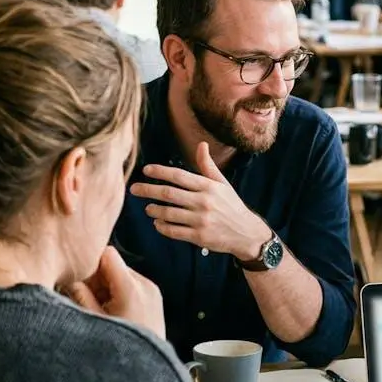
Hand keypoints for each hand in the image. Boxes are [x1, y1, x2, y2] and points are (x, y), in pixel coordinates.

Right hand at [63, 247, 165, 338]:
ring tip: (101, 309)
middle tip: (86, 298)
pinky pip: (132, 285)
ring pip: (122, 274)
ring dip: (107, 286)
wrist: (148, 367)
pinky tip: (113, 312)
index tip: (79, 278)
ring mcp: (152, 291)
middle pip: (114, 265)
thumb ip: (80, 295)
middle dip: (98, 278)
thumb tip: (70, 278)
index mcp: (131, 288)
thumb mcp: (93, 320)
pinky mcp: (155, 298)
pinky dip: (119, 293)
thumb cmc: (120, 347)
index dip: (90, 262)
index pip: (108, 254)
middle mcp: (145, 285)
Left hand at [129, 141, 272, 262]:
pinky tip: (158, 223)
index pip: (179, 176)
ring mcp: (201, 220)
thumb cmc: (231, 205)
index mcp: (208, 186)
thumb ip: (208, 166)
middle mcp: (204, 202)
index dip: (160, 172)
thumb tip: (201, 144)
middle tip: (134, 189)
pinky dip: (162, 227)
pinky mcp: (199, 237)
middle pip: (168, 194)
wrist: (247, 233)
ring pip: (168, 213)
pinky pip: (174, 231)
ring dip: (154, 210)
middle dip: (148, 190)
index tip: (146, 170)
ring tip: (148, 208)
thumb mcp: (222, 184)